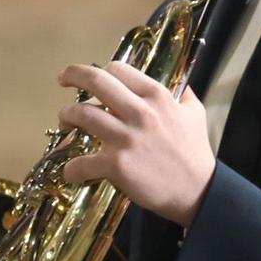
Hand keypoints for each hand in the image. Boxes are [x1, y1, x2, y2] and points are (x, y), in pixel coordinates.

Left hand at [57, 62, 216, 225]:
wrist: (197, 190)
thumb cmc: (195, 151)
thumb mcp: (195, 113)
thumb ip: (183, 94)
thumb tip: (178, 83)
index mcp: (157, 96)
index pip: (120, 70)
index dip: (103, 71)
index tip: (93, 76)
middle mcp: (140, 112)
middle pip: (97, 82)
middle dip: (73, 76)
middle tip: (63, 79)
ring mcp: (126, 138)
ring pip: (83, 115)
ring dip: (67, 116)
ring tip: (65, 122)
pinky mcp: (117, 165)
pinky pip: (82, 162)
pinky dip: (71, 168)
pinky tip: (71, 171)